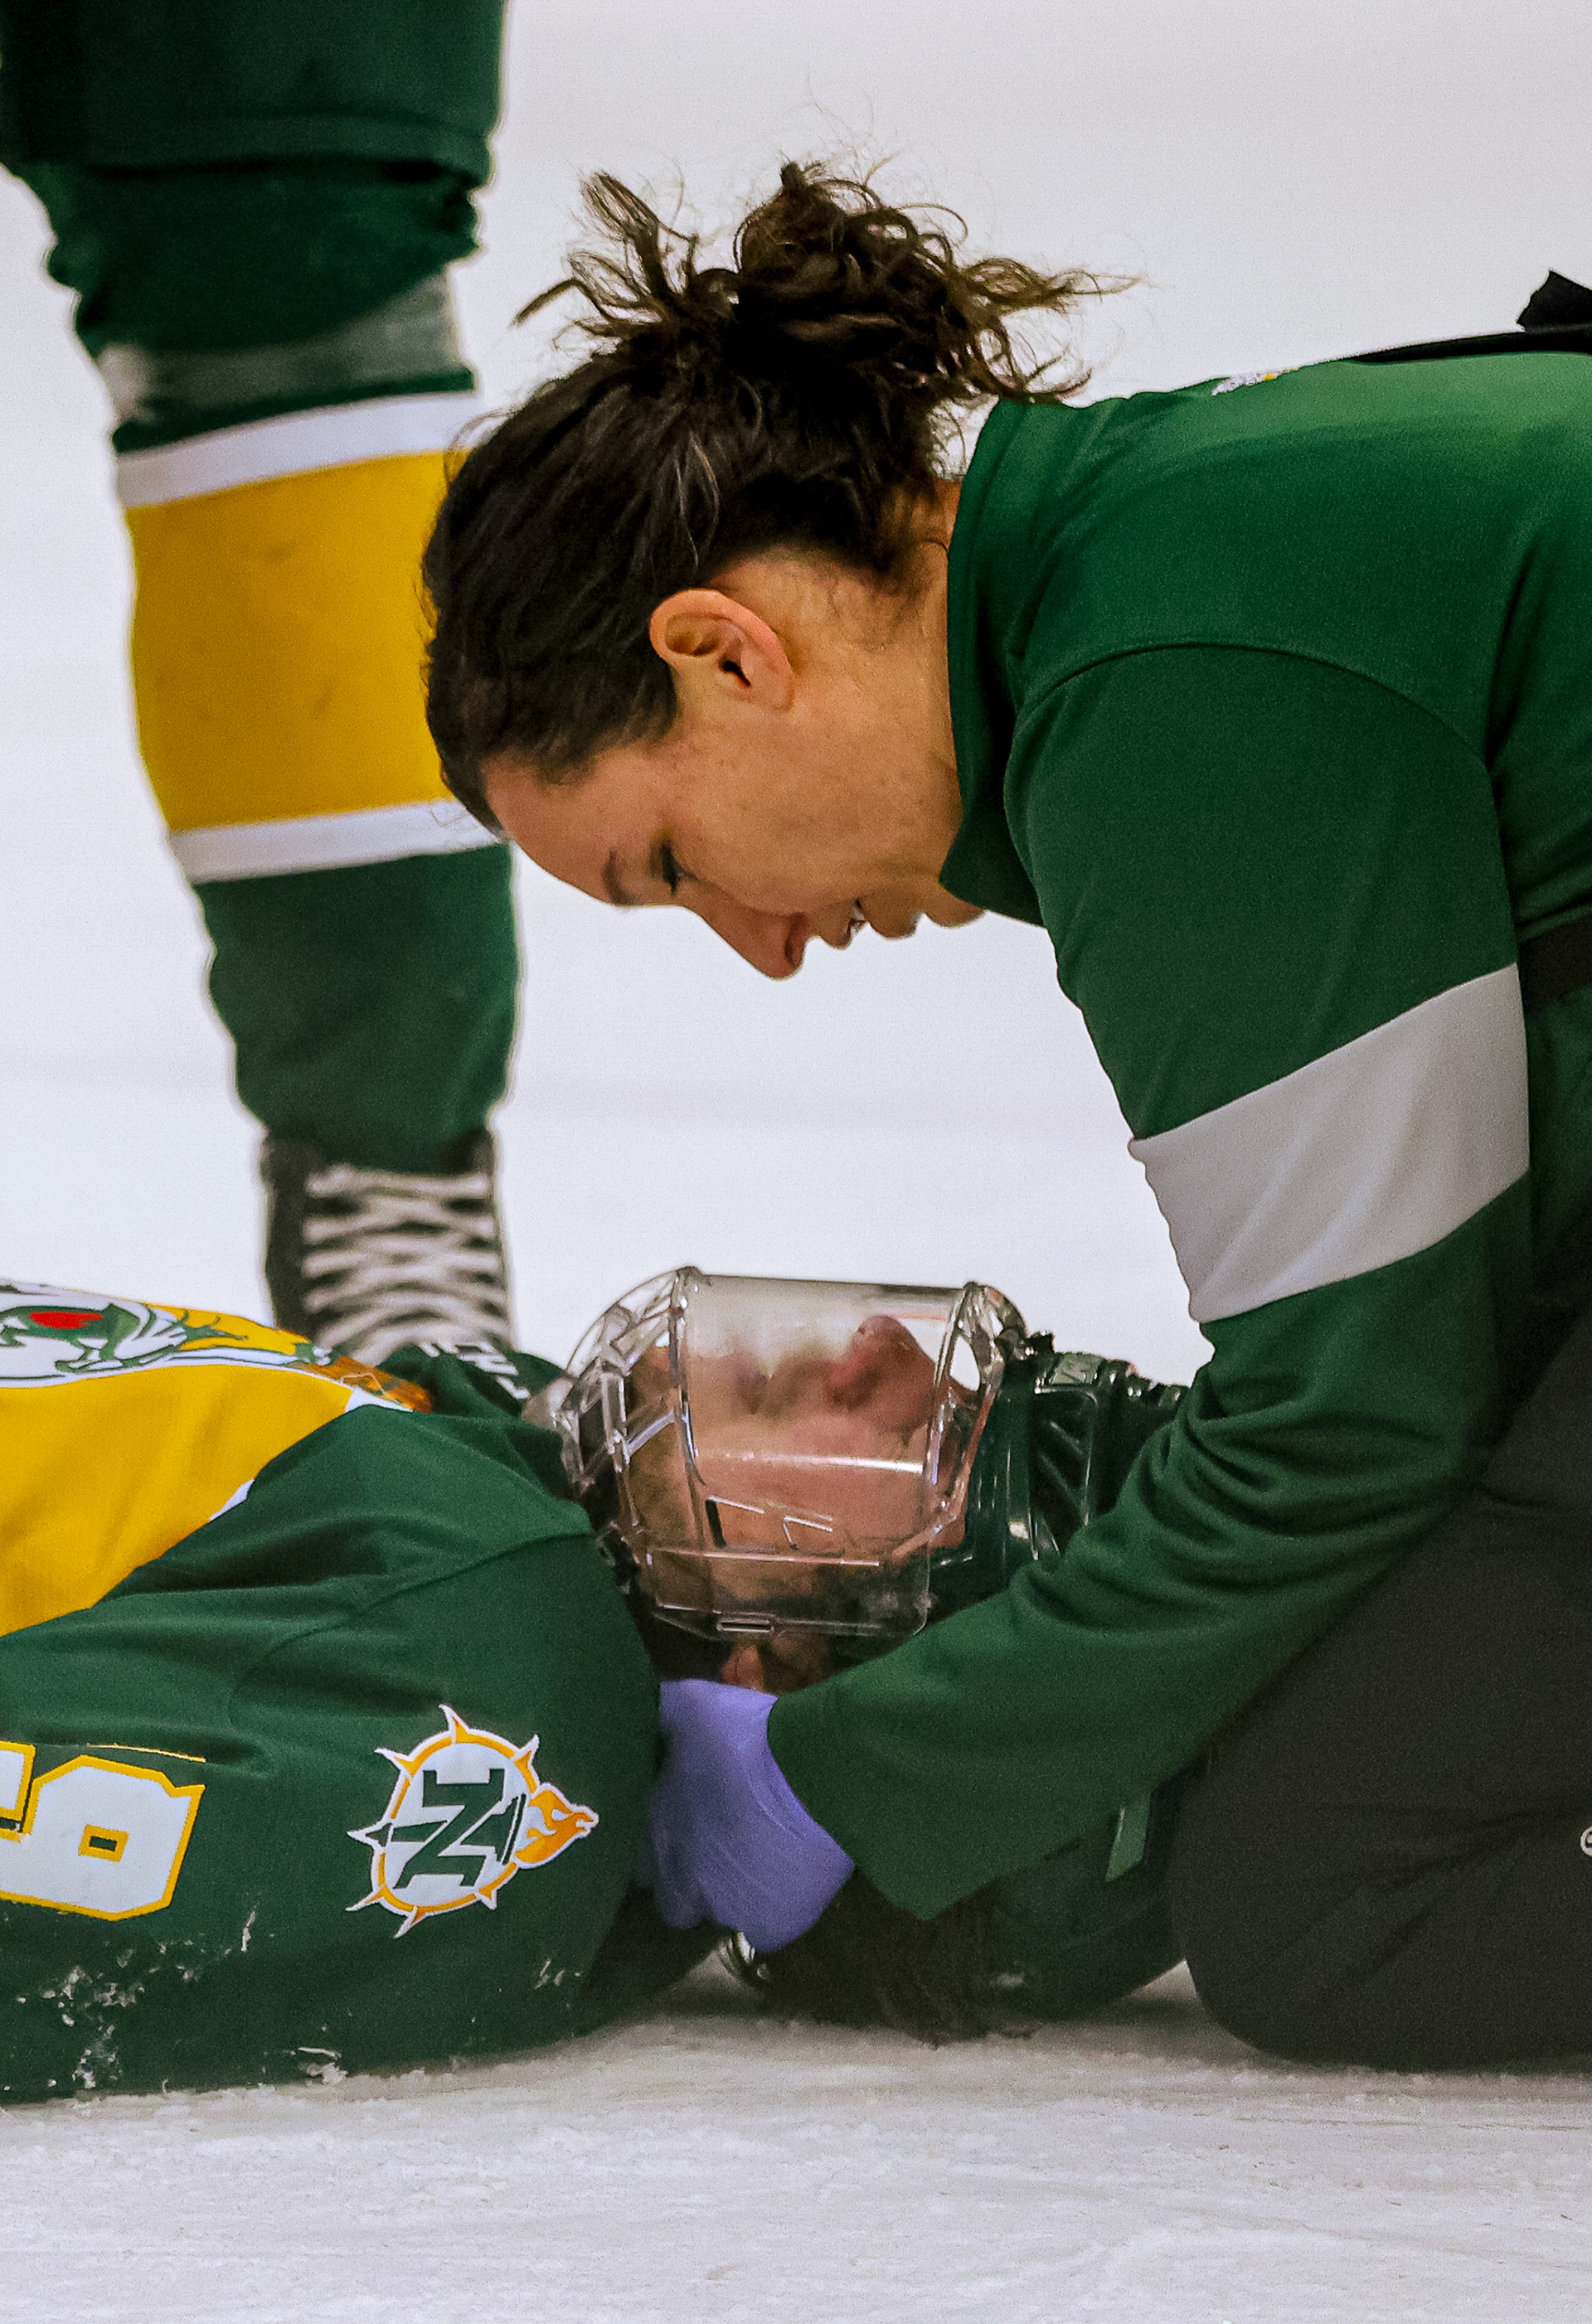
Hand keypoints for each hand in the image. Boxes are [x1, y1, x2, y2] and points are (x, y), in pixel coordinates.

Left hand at [642, 1679, 852, 1948]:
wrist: (814, 1770)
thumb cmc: (747, 1735)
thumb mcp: (691, 1706)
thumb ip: (657, 1713)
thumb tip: (636, 1706)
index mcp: (655, 1830)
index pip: (633, 1855)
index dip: (656, 1839)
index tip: (680, 1819)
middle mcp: (680, 1879)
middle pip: (671, 1897)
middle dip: (689, 1877)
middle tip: (719, 1843)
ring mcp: (726, 1908)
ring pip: (720, 1912)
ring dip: (733, 1888)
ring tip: (763, 1852)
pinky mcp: (772, 1924)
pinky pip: (766, 1927)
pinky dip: (775, 1907)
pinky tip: (789, 1875)